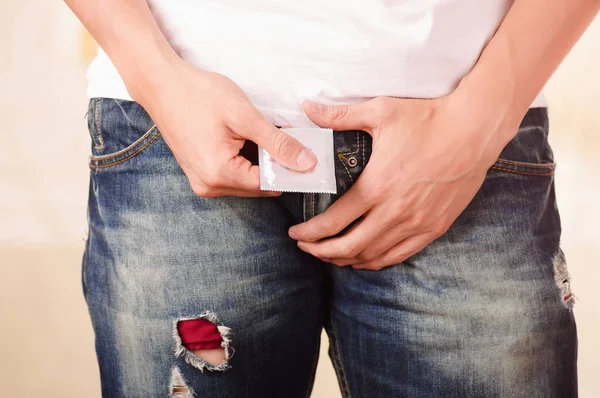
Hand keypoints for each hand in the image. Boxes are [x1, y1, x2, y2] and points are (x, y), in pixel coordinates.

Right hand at [136, 60, 316, 196]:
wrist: (161, 85)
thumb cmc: (199, 95)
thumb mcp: (245, 117)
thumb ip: (278, 144)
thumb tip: (307, 163)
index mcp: (220, 175)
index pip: (269, 184)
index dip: (289, 169)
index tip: (303, 152)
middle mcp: (209, 186)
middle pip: (258, 185)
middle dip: (274, 165)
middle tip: (281, 136)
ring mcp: (202, 183)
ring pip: (247, 181)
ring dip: (260, 162)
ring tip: (258, 134)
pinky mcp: (199, 175)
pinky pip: (232, 175)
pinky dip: (245, 160)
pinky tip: (244, 139)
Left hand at [288, 95, 515, 269]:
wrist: (474, 129)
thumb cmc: (427, 119)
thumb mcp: (380, 111)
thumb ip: (340, 116)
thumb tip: (307, 108)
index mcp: (376, 187)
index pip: (333, 222)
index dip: (310, 232)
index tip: (295, 232)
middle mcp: (394, 212)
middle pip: (349, 246)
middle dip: (321, 251)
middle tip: (305, 247)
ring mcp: (416, 223)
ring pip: (373, 255)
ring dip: (346, 259)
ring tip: (329, 255)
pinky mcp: (434, 227)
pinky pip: (400, 255)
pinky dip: (377, 261)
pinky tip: (364, 260)